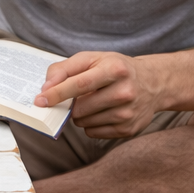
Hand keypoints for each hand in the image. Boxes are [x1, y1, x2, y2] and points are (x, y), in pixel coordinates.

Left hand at [35, 50, 159, 138]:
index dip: (57, 93)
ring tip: (93, 103)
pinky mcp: (128, 129)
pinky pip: (93, 133)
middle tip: (76, 98)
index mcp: (115, 69)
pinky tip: (102, 113)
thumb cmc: (116, 68)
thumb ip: (64, 68)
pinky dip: (90, 124)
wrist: (153, 83)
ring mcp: (128, 113)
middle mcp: (125, 92)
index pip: (79, 84)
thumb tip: (45, 88)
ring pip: (84, 123)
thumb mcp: (92, 59)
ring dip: (80, 115)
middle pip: (80, 108)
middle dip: (69, 105)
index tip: (40, 100)